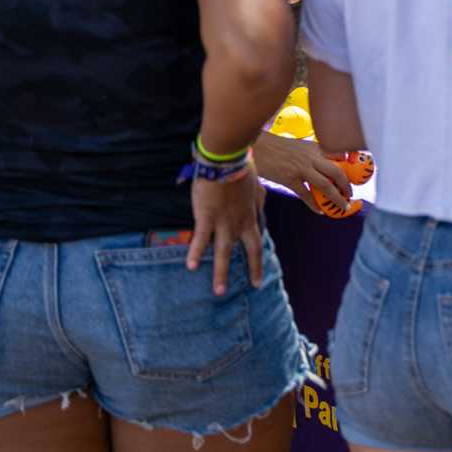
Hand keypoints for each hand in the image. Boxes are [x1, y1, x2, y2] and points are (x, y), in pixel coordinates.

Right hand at [187, 169, 264, 294]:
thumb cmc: (241, 169)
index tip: (258, 275)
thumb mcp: (255, 186)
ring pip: (223, 252)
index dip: (258, 260)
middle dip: (252, 270)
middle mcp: (239, 223)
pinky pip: (200, 239)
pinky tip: (190, 267)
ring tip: (218, 292)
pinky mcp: (206, 216)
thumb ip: (257, 199)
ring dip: (220, 273)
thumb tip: (261, 205)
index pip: (257, 242)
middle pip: (249, 251)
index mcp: (250, 216)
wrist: (227, 160)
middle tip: (255, 287)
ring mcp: (223, 222)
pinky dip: (195, 253)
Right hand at [256, 132, 350, 207]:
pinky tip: (319, 211)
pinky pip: (305, 195)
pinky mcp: (289, 179)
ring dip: (336, 198)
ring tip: (342, 206)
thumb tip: (325, 164)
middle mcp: (310, 157)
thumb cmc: (277, 147)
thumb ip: (313, 153)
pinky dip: (314, 205)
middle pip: (336, 172)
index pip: (339, 154)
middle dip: (346, 185)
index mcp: (314, 147)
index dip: (350, 164)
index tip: (356, 174)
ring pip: (325, 185)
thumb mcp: (299, 145)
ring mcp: (300, 169)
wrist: (256, 147)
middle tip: (350, 194)